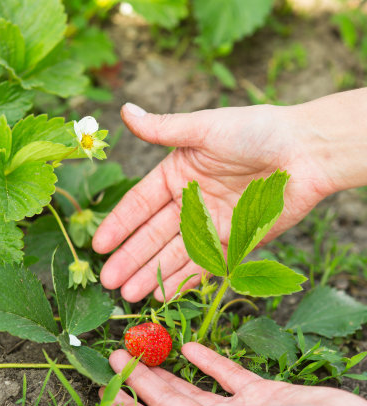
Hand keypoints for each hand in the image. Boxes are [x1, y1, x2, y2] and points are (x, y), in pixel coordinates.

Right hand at [93, 100, 340, 301]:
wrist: (306, 151)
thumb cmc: (256, 131)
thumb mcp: (204, 128)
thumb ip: (163, 129)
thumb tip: (125, 110)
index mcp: (178, 173)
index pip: (140, 204)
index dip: (119, 225)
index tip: (99, 246)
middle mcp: (191, 201)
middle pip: (154, 235)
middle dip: (131, 258)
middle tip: (109, 281)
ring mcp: (212, 224)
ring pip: (176, 254)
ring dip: (153, 274)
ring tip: (130, 295)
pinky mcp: (236, 241)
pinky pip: (206, 264)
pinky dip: (185, 279)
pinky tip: (163, 293)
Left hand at [103, 343, 366, 405]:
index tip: (104, 387)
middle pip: (168, 402)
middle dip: (141, 381)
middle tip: (117, 355)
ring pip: (192, 388)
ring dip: (168, 370)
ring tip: (146, 350)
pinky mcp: (259, 394)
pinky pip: (225, 375)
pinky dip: (207, 361)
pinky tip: (190, 346)